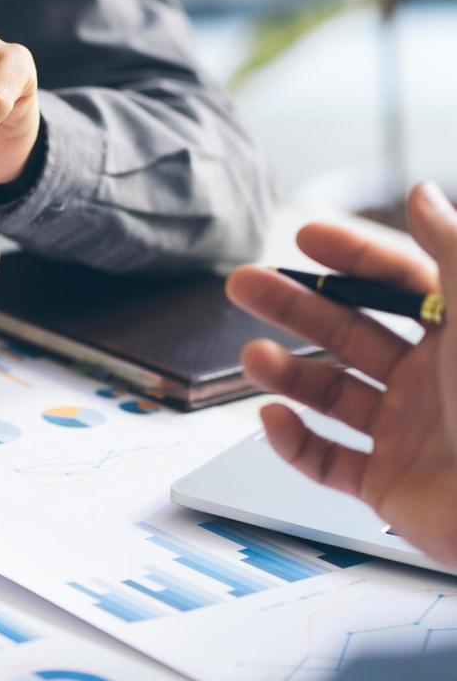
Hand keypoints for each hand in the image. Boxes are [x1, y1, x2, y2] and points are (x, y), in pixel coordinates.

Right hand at [226, 183, 456, 566]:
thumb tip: (421, 194)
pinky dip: (294, 444)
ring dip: (285, 373)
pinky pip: (329, 463)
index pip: (400, 284)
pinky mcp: (390, 487)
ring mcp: (408, 434)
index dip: (353, 257)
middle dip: (295, 306)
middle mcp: (433, 382)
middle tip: (244, 284)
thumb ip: (451, 250)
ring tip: (251, 358)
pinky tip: (272, 419)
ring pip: (331, 394)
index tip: (305, 238)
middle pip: (349, 333)